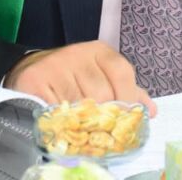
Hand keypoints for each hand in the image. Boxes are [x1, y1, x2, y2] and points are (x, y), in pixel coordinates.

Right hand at [6, 40, 156, 115]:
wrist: (31, 70)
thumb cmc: (72, 77)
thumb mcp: (101, 76)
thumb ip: (125, 91)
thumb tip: (150, 109)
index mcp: (99, 51)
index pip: (122, 72)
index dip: (128, 98)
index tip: (128, 119)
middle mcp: (78, 53)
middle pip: (102, 93)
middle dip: (104, 116)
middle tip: (101, 129)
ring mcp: (56, 64)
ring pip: (79, 104)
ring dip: (82, 122)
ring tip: (82, 128)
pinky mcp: (35, 78)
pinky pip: (55, 108)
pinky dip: (61, 121)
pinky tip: (63, 123)